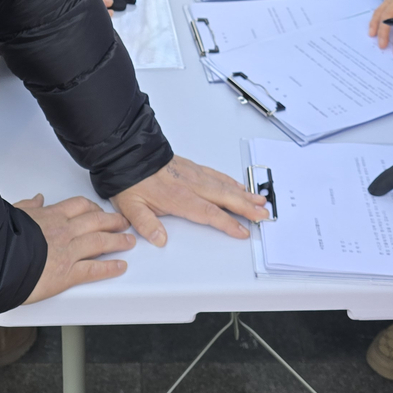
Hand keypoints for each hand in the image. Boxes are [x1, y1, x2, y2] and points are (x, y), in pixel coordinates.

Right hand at [15, 195, 135, 303]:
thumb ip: (28, 206)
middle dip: (113, 221)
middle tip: (124, 223)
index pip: (78, 206)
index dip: (93, 207)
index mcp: (50, 216)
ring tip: (129, 241)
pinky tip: (120, 266)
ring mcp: (68, 252)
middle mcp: (63, 231)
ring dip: (118, 241)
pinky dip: (110, 267)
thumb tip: (37, 199)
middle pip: (96, 221)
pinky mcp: (67, 274)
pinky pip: (94, 269)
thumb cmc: (1, 238)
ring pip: (100, 242)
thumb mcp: (13, 213)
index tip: (99, 210)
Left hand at [111, 154, 268, 246]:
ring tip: (260, 201)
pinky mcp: (192, 167)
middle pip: (225, 198)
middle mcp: (190, 185)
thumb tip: (159, 239)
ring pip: (224, 185)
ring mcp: (193, 174)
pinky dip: (231, 181)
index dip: (227, 223)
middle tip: (264, 215)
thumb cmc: (131, 181)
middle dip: (246, 207)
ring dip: (244, 194)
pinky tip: (239, 186)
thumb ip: (146, 225)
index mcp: (179, 197)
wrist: (128, 153)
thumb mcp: (131, 207)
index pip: (209, 213)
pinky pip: (217, 175)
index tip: (242, 231)